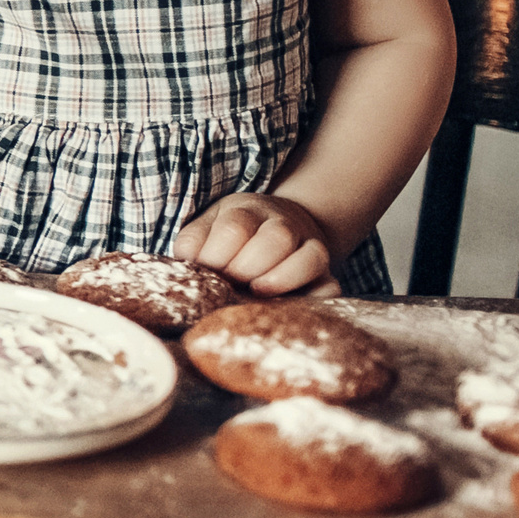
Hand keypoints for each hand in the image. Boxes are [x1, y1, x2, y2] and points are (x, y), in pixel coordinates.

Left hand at [175, 193, 341, 296]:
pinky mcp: (326, 275)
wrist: (280, 223)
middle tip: (231, 283)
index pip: (235, 227)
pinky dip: (317, 298)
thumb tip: (186, 262)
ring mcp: (309, 248)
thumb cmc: (232, 234)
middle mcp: (284, 225)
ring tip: (257, 292)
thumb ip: (193, 242)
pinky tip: (290, 307)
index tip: (208, 271)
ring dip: (281, 279)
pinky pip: (332, 286)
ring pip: (311, 257)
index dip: (217, 254)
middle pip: (276, 238)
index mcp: (248, 210)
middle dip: (248, 267)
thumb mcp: (207, 226)